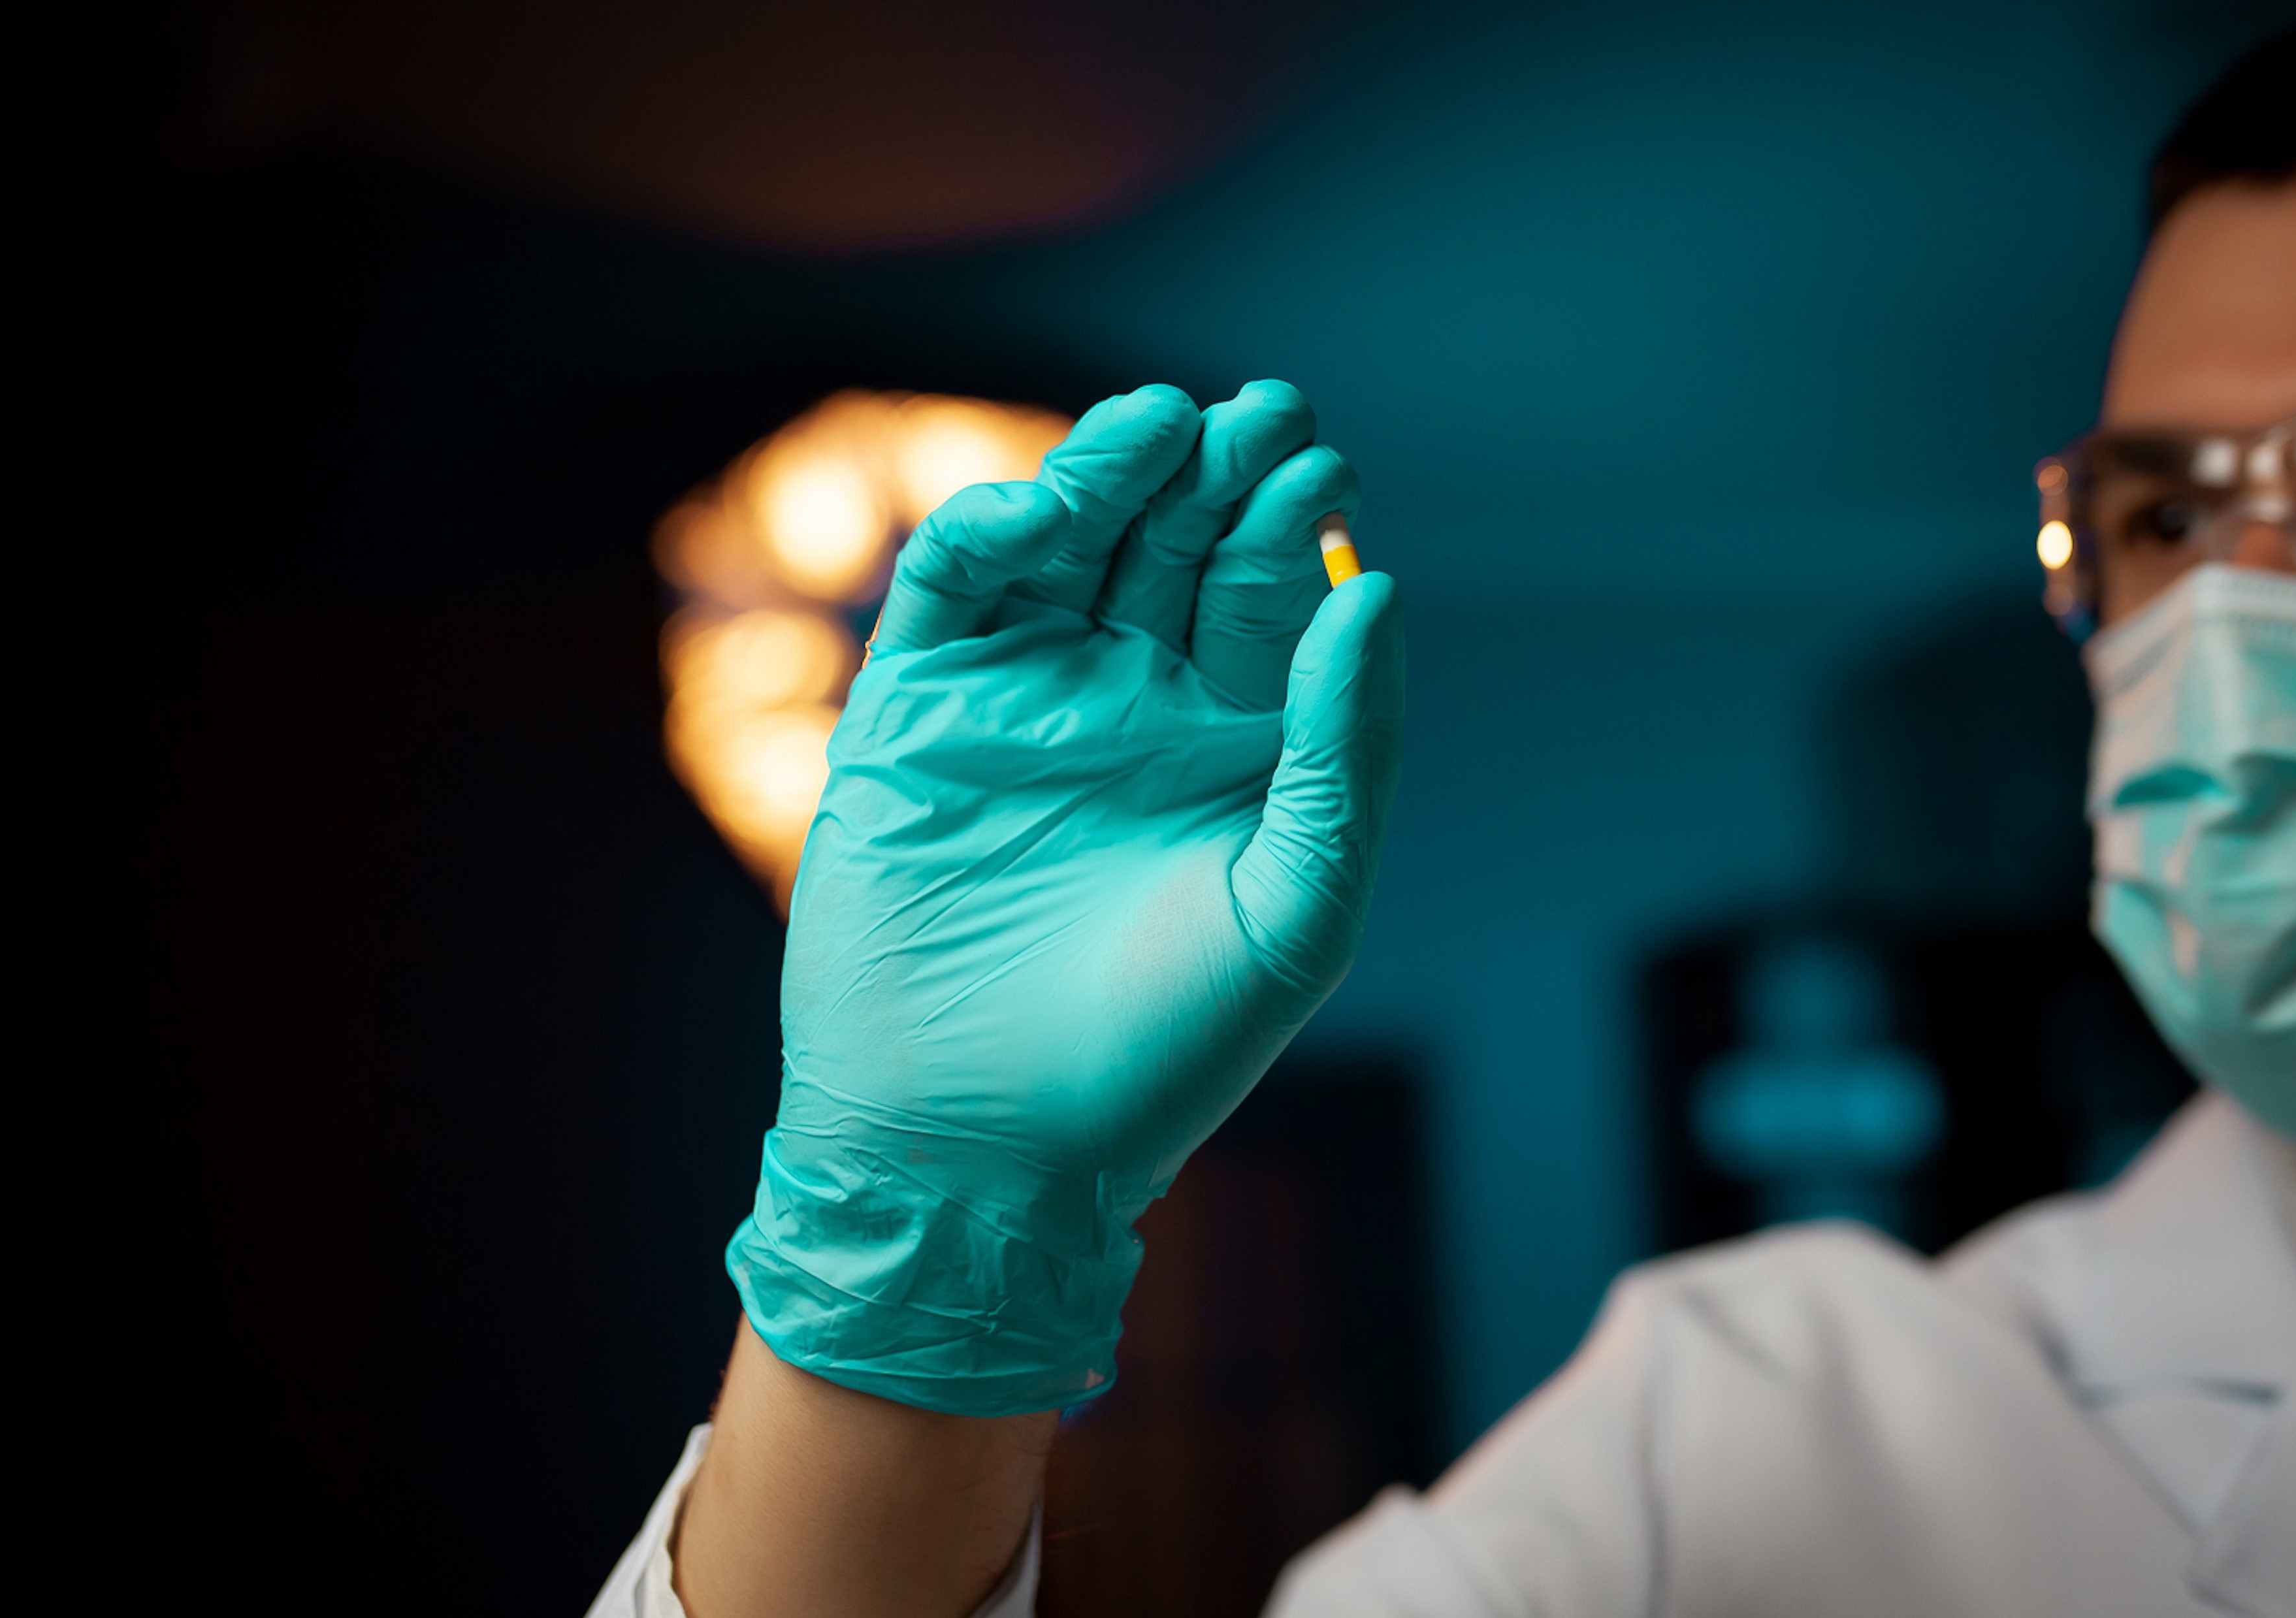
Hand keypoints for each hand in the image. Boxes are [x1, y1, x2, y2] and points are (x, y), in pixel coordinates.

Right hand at [726, 381, 1403, 1414]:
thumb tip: (1379, 595)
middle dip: (1220, 471)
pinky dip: (990, 534)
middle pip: (1177, 543)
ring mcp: (1020, 700)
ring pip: (1071, 541)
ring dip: (1112, 470)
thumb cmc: (1160, 1054)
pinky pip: (953, 593)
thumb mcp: (1296, 909)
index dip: (1295, 524)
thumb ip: (1346, 754)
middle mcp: (1129, 706)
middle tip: (1263, 410)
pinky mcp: (915, 714)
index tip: (1324, 469)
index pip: (1270, 594)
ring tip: (1165, 423)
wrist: (981, 1149)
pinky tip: (1045, 512)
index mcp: (1230, 746)